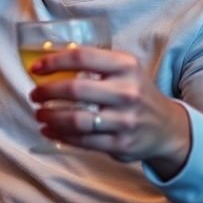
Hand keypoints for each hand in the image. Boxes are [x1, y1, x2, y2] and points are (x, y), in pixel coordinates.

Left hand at [29, 47, 190, 178]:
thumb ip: (93, 64)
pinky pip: (82, 141)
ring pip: (76, 119)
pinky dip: (59, 135)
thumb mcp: (123, 69)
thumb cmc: (134, 92)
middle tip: (34, 95)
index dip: (53, 62)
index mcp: (125, 65)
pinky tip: (49, 130)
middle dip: (46, 92)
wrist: (167, 127)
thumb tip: (47, 62)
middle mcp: (127, 91)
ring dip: (50, 116)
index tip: (35, 69)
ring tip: (39, 114)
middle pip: (75, 89)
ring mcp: (125, 120)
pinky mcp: (121, 144)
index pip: (81, 57)